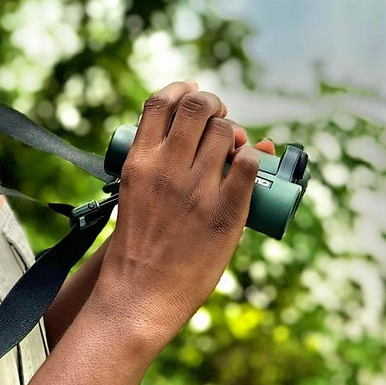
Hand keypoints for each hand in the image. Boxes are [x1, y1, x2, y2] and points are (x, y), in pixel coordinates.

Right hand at [92, 80, 263, 351]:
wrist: (139, 295)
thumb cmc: (137, 248)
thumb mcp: (133, 195)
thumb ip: (156, 165)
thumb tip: (185, 140)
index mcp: (138, 162)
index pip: (159, 102)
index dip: (181, 89)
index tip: (193, 92)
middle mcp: (165, 168)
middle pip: (197, 107)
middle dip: (214, 105)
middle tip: (219, 121)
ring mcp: (195, 189)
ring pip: (226, 131)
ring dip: (234, 132)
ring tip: (234, 148)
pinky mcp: (225, 212)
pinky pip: (248, 165)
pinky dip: (252, 157)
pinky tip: (248, 165)